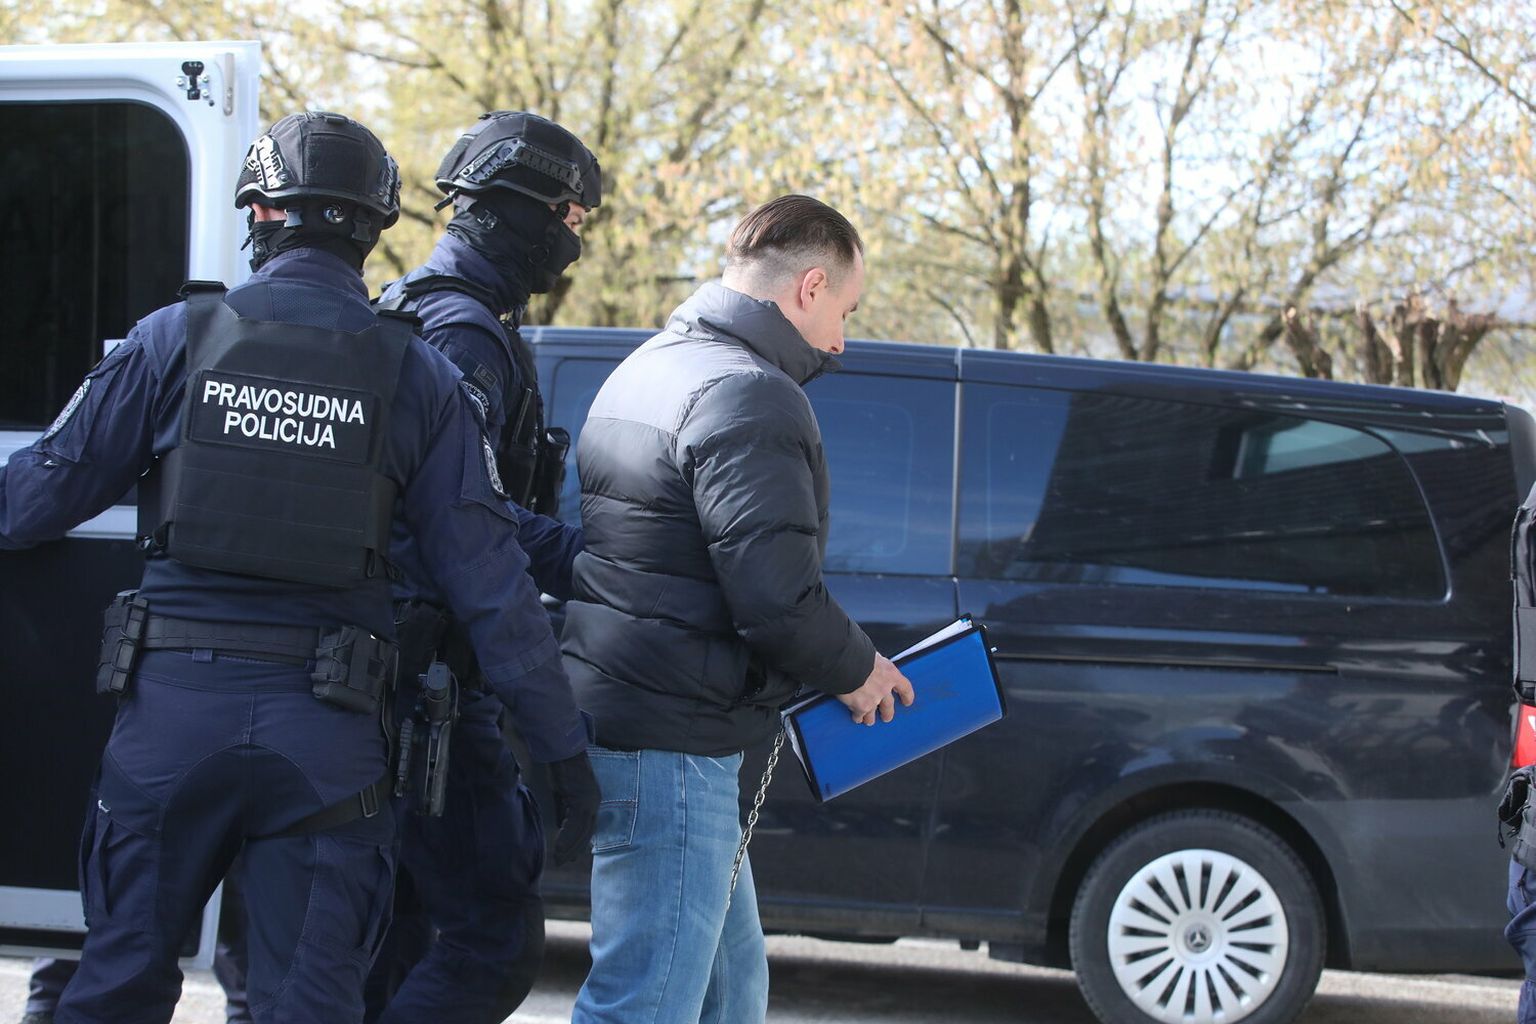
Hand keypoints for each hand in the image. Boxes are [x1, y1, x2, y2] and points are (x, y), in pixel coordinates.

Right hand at [547, 751, 599, 865]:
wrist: (563, 751)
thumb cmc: (562, 769)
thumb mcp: (563, 793)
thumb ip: (564, 810)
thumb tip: (561, 825)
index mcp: (592, 800)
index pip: (588, 827)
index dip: (580, 843)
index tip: (572, 856)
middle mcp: (594, 802)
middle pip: (586, 832)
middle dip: (575, 849)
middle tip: (563, 862)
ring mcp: (589, 801)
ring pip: (581, 831)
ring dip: (570, 847)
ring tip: (559, 859)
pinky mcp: (582, 800)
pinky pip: (574, 824)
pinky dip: (566, 838)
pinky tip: (558, 847)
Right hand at [835, 654, 914, 725]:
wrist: (844, 661)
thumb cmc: (857, 654)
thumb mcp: (872, 656)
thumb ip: (875, 666)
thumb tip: (872, 665)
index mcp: (890, 674)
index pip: (905, 688)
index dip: (907, 696)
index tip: (906, 701)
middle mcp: (884, 689)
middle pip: (889, 706)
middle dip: (887, 714)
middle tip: (886, 717)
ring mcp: (873, 700)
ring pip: (873, 715)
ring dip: (870, 718)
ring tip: (868, 721)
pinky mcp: (861, 707)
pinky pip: (859, 716)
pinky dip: (857, 717)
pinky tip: (856, 717)